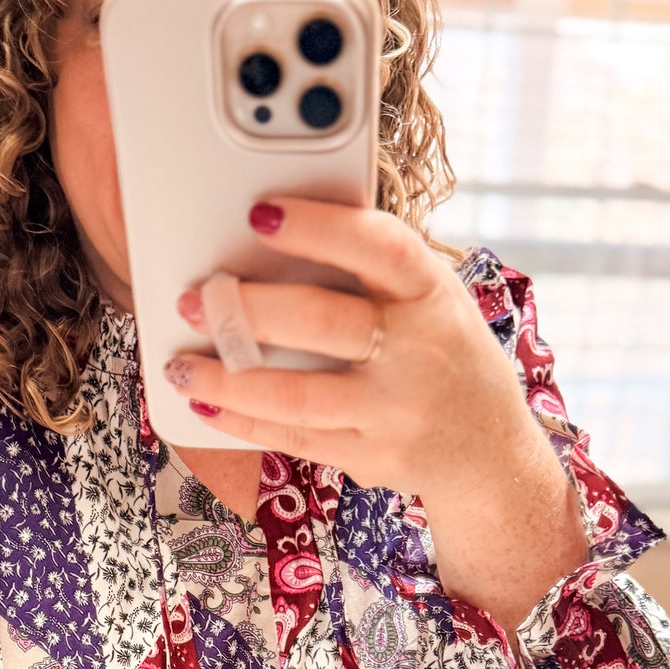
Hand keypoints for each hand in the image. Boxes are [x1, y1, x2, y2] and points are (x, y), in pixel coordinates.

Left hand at [161, 197, 586, 631]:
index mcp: (432, 292)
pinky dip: (242, 420)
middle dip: (247, 309)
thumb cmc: (443, 354)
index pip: (378, 246)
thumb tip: (276, 231)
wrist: (488, 453)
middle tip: (196, 297)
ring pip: (296, 394)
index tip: (261, 213)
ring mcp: (394, 410)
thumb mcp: (433, 298)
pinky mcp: (370, 456)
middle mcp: (417, 350)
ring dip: (227, 379)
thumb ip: (374, 270)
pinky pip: (294, 436)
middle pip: (321, 321)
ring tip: (181, 364)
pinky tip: (205, 403)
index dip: (319, 227)